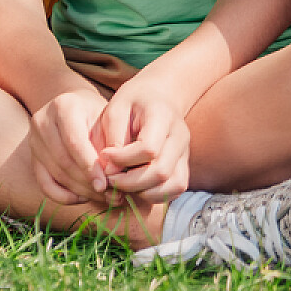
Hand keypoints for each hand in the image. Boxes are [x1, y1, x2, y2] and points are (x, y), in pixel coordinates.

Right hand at [28, 87, 111, 205]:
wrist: (76, 106)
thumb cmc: (97, 114)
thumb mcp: (107, 120)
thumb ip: (109, 143)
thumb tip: (112, 173)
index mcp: (63, 106)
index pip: (74, 142)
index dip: (89, 166)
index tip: (105, 184)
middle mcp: (42, 121)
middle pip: (63, 161)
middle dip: (86, 182)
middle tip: (109, 194)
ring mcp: (34, 140)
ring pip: (55, 174)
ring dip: (80, 191)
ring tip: (102, 197)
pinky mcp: (32, 157)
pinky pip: (45, 184)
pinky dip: (64, 195)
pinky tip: (83, 198)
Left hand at [94, 81, 192, 205]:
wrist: (159, 95)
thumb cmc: (133, 101)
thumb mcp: (115, 109)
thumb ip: (113, 138)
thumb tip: (111, 171)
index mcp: (163, 116)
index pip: (149, 149)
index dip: (123, 159)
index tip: (105, 155)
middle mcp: (180, 136)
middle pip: (161, 172)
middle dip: (129, 182)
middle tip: (109, 177)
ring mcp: (185, 152)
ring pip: (172, 185)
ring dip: (143, 192)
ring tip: (123, 182)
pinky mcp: (184, 164)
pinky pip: (176, 188)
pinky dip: (155, 194)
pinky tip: (136, 185)